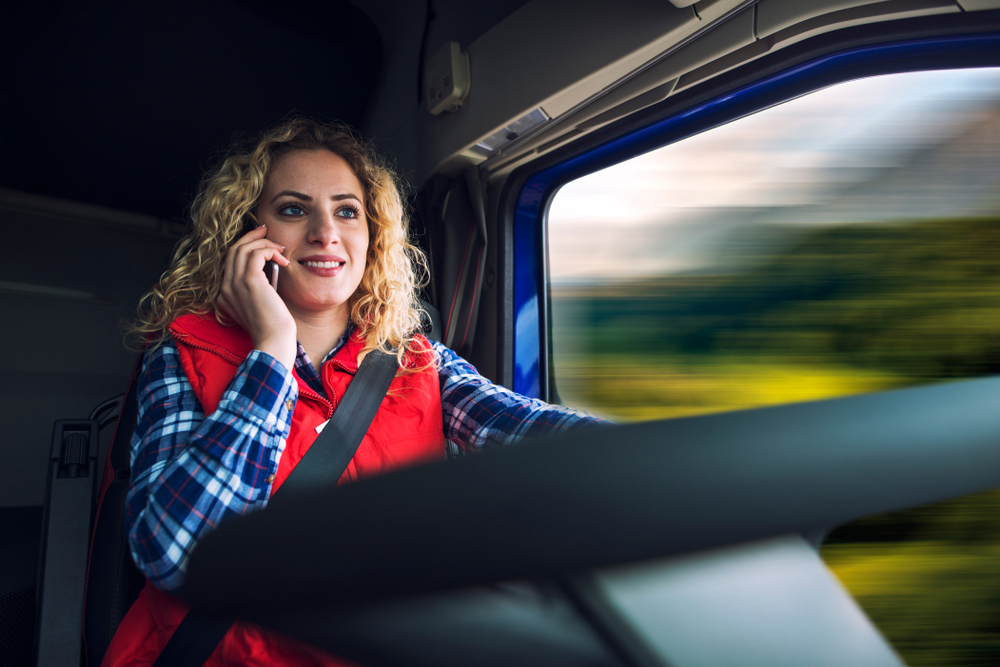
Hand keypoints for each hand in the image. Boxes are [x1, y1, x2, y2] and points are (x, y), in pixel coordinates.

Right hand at [219, 225, 295, 369]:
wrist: (274, 342)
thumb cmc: (273, 328)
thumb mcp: (260, 306)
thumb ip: (257, 289)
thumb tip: (268, 270)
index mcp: (226, 294)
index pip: (230, 261)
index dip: (244, 246)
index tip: (260, 240)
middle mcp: (226, 287)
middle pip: (233, 250)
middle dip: (251, 237)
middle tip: (266, 230)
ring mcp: (235, 284)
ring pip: (243, 248)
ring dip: (264, 244)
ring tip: (281, 249)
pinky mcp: (249, 282)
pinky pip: (256, 253)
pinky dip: (270, 251)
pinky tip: (283, 260)